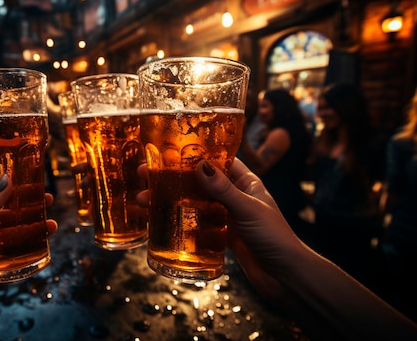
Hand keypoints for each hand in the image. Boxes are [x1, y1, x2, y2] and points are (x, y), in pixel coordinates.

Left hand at [0, 175, 57, 329]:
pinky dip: (28, 240)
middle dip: (26, 201)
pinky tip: (43, 238)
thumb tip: (5, 180)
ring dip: (31, 222)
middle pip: (5, 206)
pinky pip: (14, 244)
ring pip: (13, 225)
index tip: (24, 171)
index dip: (3, 178)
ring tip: (50, 222)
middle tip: (47, 197)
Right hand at [136, 159, 300, 302]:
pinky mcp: (222, 237)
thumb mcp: (248, 210)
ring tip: (143, 201)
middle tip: (144, 176)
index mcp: (246, 183)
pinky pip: (197, 225)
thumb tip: (200, 165)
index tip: (167, 150)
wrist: (286, 278)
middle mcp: (235, 196)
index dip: (193, 153)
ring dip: (170, 201)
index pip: (217, 160)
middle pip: (198, 182)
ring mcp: (227, 217)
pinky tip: (160, 221)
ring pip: (193, 204)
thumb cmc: (274, 239)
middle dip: (172, 179)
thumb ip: (224, 190)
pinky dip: (180, 222)